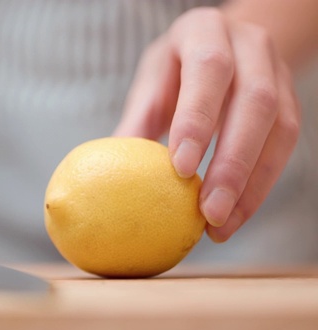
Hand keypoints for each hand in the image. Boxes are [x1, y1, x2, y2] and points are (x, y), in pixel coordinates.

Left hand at [114, 8, 300, 241]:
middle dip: (232, 163)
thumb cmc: (176, 68)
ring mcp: (277, 72)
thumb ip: (138, 120)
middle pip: (254, 103)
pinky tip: (236, 214)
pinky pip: (286, 146)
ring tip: (222, 225)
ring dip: (251, 184)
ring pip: (280, 129)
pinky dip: (261, 185)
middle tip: (208, 212)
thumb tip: (111, 174)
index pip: (209, 69)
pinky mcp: (291, 101)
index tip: (181, 168)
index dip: (198, 118)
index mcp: (205, 31)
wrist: (225, 44)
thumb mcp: (152, 81)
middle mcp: (250, 46)